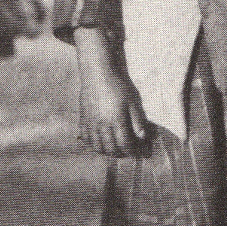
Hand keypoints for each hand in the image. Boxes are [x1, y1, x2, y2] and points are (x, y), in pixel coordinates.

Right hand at [73, 27, 146, 155]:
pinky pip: (85, 138)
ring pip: (97, 146)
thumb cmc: (119, 85)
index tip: (138, 152)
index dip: (132, 151)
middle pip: (110, 149)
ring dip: (107, 151)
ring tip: (115, 149)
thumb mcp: (133, 101)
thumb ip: (138, 120)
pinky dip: (93, 145)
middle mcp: (101, 124)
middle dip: (120, 153)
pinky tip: (100, 142)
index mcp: (116, 120)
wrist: (98, 72)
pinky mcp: (83, 119)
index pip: (124, 144)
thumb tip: (144, 138)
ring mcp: (90, 123)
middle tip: (127, 151)